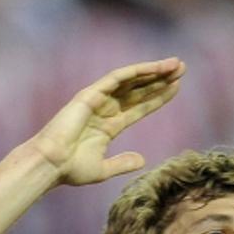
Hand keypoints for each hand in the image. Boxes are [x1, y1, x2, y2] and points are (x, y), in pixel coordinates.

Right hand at [29, 58, 185, 186]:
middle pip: (139, 90)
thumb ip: (122, 163)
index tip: (177, 88)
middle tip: (182, 68)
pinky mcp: (90, 94)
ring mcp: (98, 100)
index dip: (158, 97)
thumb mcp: (103, 168)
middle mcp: (105, 109)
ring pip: (131, 80)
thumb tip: (142, 160)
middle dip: (161, 79)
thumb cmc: (70, 169)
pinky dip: (135, 71)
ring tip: (176, 65)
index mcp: (109, 125)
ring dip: (153, 71)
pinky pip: (116, 78)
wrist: (50, 165)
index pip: (140, 107)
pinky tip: (154, 68)